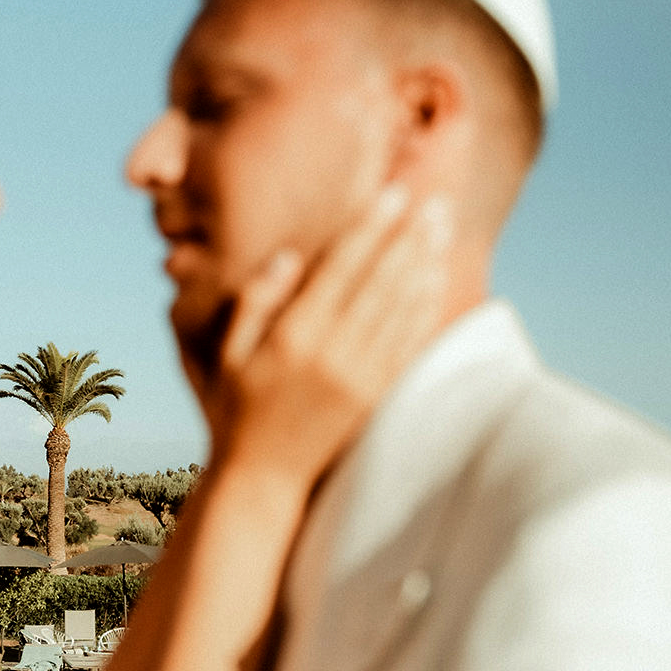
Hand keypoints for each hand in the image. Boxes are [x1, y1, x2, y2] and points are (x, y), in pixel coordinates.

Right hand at [195, 185, 451, 484]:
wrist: (263, 477)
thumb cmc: (238, 408)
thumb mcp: (228, 352)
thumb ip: (254, 301)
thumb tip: (288, 256)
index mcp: (293, 335)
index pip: (342, 267)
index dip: (371, 226)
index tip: (394, 193)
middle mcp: (333, 352)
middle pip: (381, 279)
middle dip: (409, 235)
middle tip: (433, 198)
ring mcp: (360, 376)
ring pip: (402, 307)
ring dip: (425, 262)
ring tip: (442, 226)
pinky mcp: (377, 397)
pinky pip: (410, 342)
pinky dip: (426, 306)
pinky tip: (436, 278)